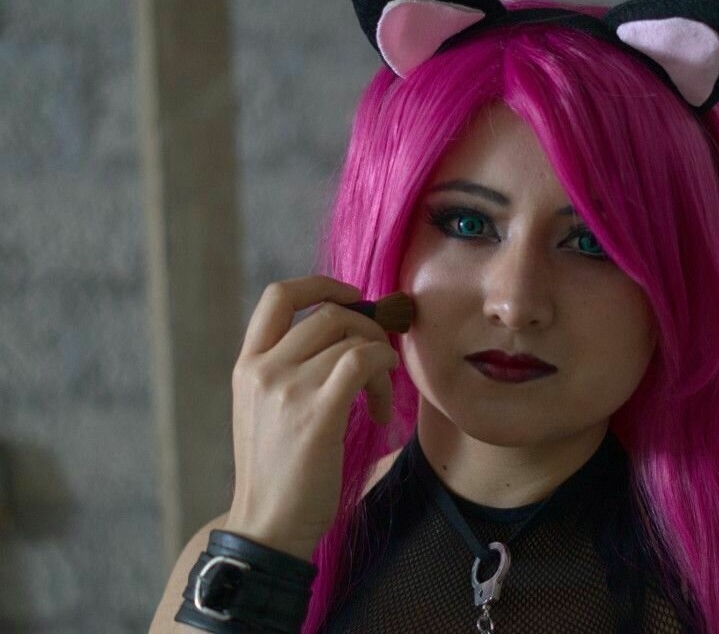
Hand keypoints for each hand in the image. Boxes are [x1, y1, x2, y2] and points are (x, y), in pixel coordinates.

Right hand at [223, 275, 398, 558]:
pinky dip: (381, 369)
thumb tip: (346, 334)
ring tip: (375, 400)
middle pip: (329, 314)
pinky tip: (378, 403)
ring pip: (351, 339)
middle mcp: (262, 369)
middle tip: (379, 366)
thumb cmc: (279, 470)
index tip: (353, 296)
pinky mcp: (316, 413)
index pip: (278, 295)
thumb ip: (291, 369)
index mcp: (247, 365)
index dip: (321, 284)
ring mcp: (286, 389)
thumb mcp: (266, 409)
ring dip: (378, 362)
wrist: (268, 524)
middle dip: (367, 331)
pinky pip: (361, 361)